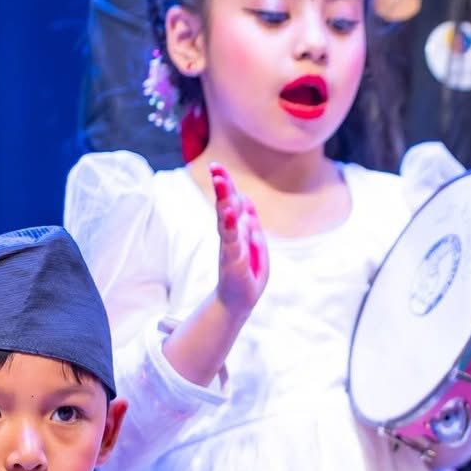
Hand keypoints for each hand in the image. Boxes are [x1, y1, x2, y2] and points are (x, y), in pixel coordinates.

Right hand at [209, 163, 268, 318]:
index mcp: (237, 231)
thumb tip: (246, 200)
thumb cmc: (247, 275)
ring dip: (223, 199)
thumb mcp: (255, 246)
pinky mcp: (232, 258)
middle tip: (215, 167)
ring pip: (225, 218)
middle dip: (222, 187)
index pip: (232, 204)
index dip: (227, 186)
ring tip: (220, 181)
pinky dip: (230, 224)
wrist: (239, 303)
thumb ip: (251, 224)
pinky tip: (229, 211)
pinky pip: (231, 238)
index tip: (218, 168)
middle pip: (225, 206)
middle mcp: (230, 235)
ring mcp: (230, 246)